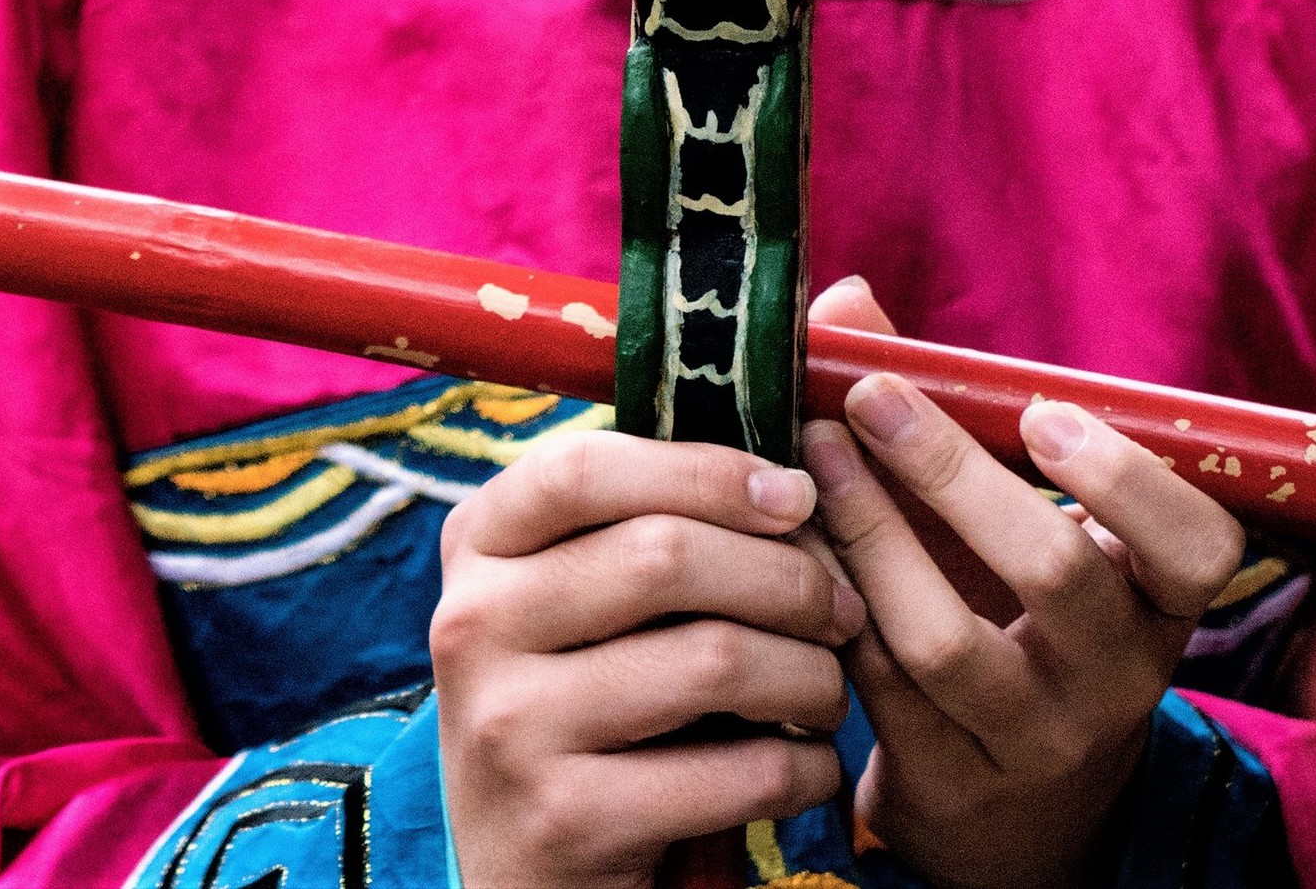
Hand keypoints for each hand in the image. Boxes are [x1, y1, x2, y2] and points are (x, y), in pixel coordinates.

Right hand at [426, 427, 862, 888]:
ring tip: (826, 694)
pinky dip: (804, 770)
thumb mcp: (572, 608)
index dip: (704, 471)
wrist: (526, 872)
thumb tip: (789, 484)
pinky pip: (737, 771)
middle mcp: (472, 623)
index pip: (583, 468)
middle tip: (843, 611)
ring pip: (714, 658)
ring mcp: (509, 723)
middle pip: (665, 554)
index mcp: (478, 548)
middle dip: (790, 579)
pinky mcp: (565, 818)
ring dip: (811, 677)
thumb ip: (640, 534)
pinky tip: (806, 770)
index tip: (793, 494)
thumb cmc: (584, 710)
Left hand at [805, 278, 1247, 888]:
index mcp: (1156, 603)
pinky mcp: (948, 784)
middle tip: (874, 396)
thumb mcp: (1007, 530)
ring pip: (946, 636)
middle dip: (954, 473)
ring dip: (868, 530)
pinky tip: (788, 538)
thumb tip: (847, 302)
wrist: (1011, 814)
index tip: (1044, 411)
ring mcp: (1033, 741)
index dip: (1129, 480)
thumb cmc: (1009, 621)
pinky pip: (876, 685)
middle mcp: (1114, 679)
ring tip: (813, 453)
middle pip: (1055, 572)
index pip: (1201, 547)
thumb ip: (945, 415)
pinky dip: (827, 598)